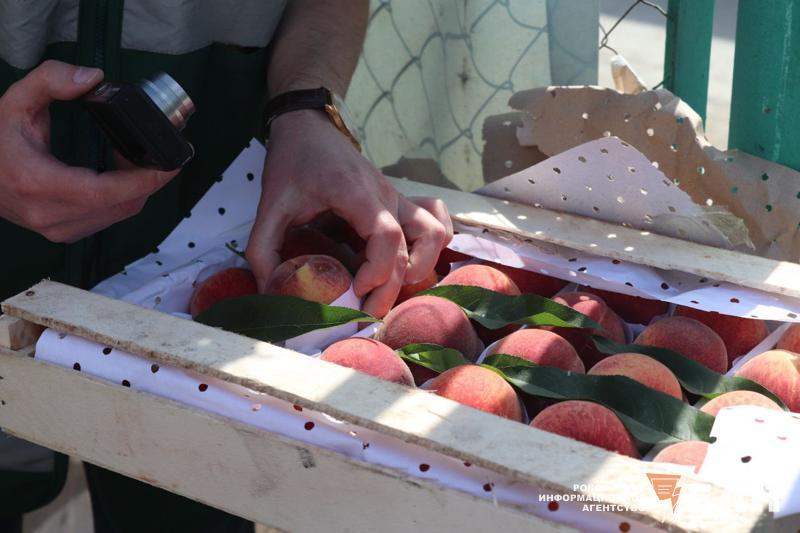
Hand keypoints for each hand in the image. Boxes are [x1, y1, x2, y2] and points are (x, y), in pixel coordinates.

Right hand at [0, 60, 178, 241]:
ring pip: (119, 214)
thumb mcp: (14, 102)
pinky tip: (119, 177)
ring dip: (136, 189)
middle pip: (121, 205)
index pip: (104, 192)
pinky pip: (109, 218)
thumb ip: (50, 80)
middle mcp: (50, 215)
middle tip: (154, 151)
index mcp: (38, 185)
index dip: (142, 181)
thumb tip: (92, 78)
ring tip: (134, 159)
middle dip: (147, 179)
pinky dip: (123, 198)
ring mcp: (59, 230)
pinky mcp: (66, 234)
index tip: (168, 164)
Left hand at [246, 110, 452, 317]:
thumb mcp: (270, 204)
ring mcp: (397, 198)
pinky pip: (435, 221)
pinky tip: (409, 262)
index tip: (355, 289)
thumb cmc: (292, 160)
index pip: (387, 237)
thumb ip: (263, 248)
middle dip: (392, 288)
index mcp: (357, 194)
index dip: (377, 270)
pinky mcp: (399, 202)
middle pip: (412, 247)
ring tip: (391, 285)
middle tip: (365, 312)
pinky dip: (432, 245)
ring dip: (422, 265)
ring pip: (435, 234)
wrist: (308, 125)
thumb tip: (269, 290)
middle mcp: (386, 196)